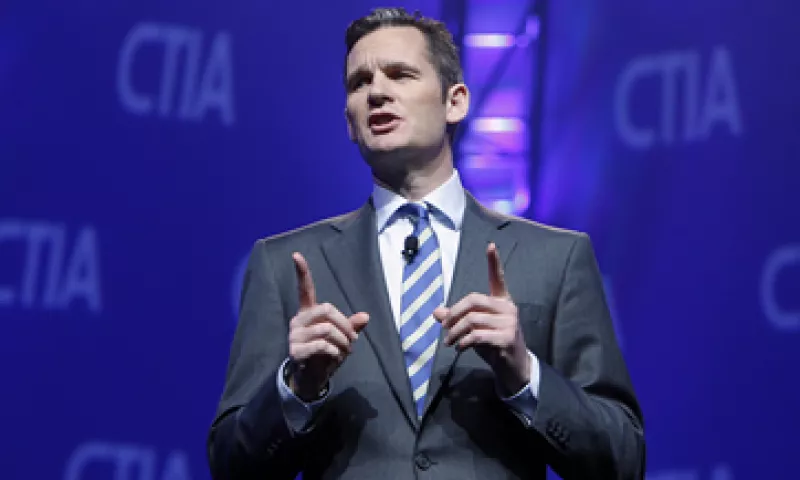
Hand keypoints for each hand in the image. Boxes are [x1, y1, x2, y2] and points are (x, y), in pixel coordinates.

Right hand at [287, 252, 368, 401]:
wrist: (313, 379)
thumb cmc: (327, 354)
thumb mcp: (343, 339)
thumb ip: (352, 327)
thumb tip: (366, 316)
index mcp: (308, 313)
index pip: (305, 289)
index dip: (302, 272)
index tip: (296, 255)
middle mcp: (298, 321)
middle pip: (326, 309)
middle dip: (345, 324)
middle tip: (353, 340)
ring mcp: (295, 335)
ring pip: (326, 328)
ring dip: (343, 341)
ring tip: (345, 351)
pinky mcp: (295, 350)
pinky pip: (321, 345)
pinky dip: (334, 351)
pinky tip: (335, 357)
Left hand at [433, 243, 530, 394]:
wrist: (513, 368)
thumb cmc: (493, 345)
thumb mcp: (473, 330)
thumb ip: (457, 319)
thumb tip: (437, 312)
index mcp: (501, 302)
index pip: (498, 278)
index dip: (494, 262)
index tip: (491, 245)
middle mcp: (507, 309)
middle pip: (473, 300)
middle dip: (454, 314)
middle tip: (444, 328)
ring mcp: (509, 323)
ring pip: (472, 320)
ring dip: (455, 332)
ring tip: (449, 342)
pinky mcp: (507, 338)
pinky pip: (477, 335)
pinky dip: (463, 342)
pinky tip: (460, 348)